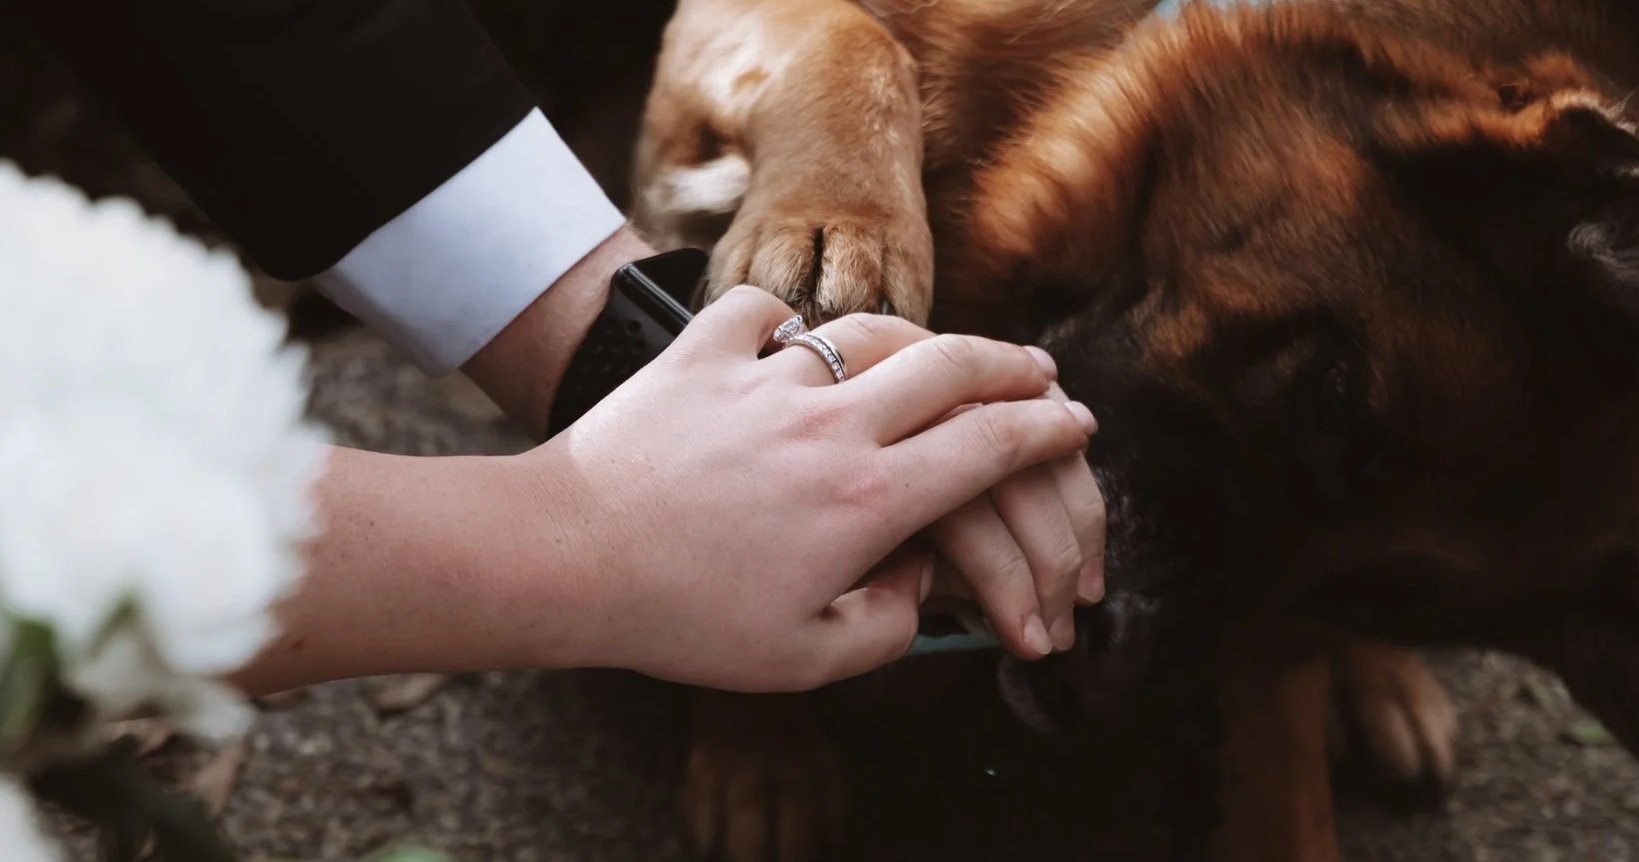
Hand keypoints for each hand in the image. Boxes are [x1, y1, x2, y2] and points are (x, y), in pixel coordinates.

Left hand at [526, 286, 1095, 691]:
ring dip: (922, 335)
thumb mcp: (804, 659)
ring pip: (870, 330)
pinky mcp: (699, 355)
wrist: (565, 557)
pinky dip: (783, 316)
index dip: (1046, 432)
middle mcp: (831, 426)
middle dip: (1012, 368)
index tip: (1073, 424)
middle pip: (953, 368)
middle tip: (1039, 373)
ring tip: (944, 346)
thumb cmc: (682, 621)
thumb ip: (888, 627)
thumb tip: (924, 587)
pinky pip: (757, 311)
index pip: (990, 448)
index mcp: (869, 501)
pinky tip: (793, 331)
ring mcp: (764, 379)